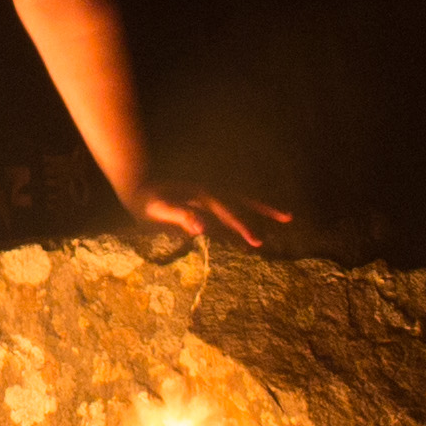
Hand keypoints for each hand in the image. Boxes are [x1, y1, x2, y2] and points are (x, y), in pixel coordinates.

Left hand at [133, 189, 287, 251]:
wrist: (136, 184)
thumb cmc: (144, 200)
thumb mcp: (157, 209)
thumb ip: (179, 215)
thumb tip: (202, 227)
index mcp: (202, 196)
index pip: (229, 214)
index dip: (244, 228)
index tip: (259, 242)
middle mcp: (210, 194)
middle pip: (244, 202)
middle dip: (266, 210)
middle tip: (289, 217)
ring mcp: (208, 197)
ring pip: (240, 204)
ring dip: (259, 211)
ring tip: (282, 217)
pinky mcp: (204, 203)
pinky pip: (228, 211)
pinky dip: (242, 218)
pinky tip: (248, 231)